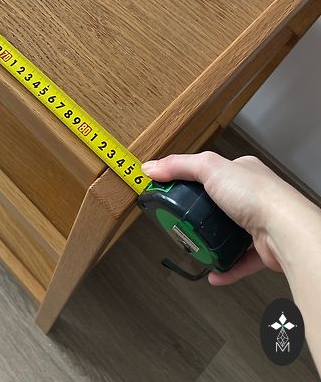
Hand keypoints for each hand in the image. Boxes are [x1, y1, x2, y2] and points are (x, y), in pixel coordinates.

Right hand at [140, 152, 305, 284]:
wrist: (285, 230)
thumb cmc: (257, 195)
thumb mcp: (209, 167)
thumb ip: (179, 166)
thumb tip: (152, 167)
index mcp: (241, 171)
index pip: (210, 171)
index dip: (189, 180)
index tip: (170, 191)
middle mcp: (252, 196)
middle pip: (218, 205)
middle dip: (199, 215)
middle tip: (179, 223)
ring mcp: (258, 222)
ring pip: (229, 233)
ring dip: (211, 242)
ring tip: (194, 246)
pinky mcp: (263, 249)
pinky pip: (240, 261)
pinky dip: (225, 267)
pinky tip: (212, 271)